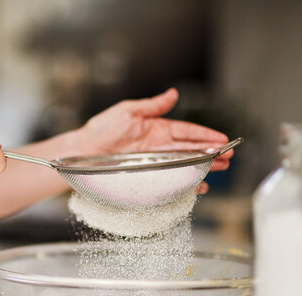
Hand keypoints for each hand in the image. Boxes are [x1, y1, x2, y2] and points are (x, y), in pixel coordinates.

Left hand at [75, 88, 232, 192]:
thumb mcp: (127, 111)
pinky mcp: (146, 176)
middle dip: (211, 152)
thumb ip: (152, 105)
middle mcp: (158, 146)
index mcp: (156, 128)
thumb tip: (173, 94)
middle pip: (190, 149)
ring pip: (184, 165)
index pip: (186, 131)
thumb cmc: (101, 129)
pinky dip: (184, 184)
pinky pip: (170, 180)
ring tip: (220, 168)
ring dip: (203, 167)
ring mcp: (153, 162)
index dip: (205, 135)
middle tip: (229, 156)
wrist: (83, 151)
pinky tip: (197, 185)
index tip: (222, 139)